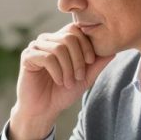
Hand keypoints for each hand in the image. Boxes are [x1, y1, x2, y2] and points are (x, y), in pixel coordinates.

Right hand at [10, 24, 113, 139]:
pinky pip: (47, 57)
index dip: (87, 44)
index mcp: (60, 40)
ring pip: (59, 48)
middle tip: (79, 77)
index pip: (76, 30)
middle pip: (69, 37)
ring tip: (68, 83)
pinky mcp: (27, 56)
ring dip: (68, 68)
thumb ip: (97, 64)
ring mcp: (36, 47)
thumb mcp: (85, 78)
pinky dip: (57, 71)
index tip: (91, 62)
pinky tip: (59, 81)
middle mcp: (48, 40)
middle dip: (78, 59)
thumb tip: (113, 50)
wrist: (44, 109)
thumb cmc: (63, 93)